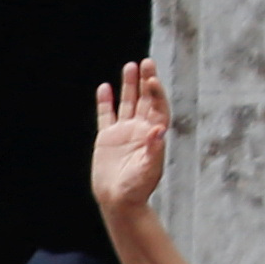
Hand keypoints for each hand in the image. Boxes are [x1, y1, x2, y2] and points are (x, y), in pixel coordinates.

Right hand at [89, 59, 167, 218]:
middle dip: (146, 82)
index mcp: (154, 136)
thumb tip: (159, 130)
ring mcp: (124, 133)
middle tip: (147, 62)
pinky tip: (104, 88)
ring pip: (127, 103)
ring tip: (130, 65)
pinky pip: (106, 115)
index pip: (158, 108)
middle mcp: (141, 130)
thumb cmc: (137, 189)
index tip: (152, 79)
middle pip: (145, 100)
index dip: (156, 93)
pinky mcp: (107, 139)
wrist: (119, 201)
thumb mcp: (148, 170)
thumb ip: (154, 150)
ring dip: (129, 85)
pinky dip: (106, 102)